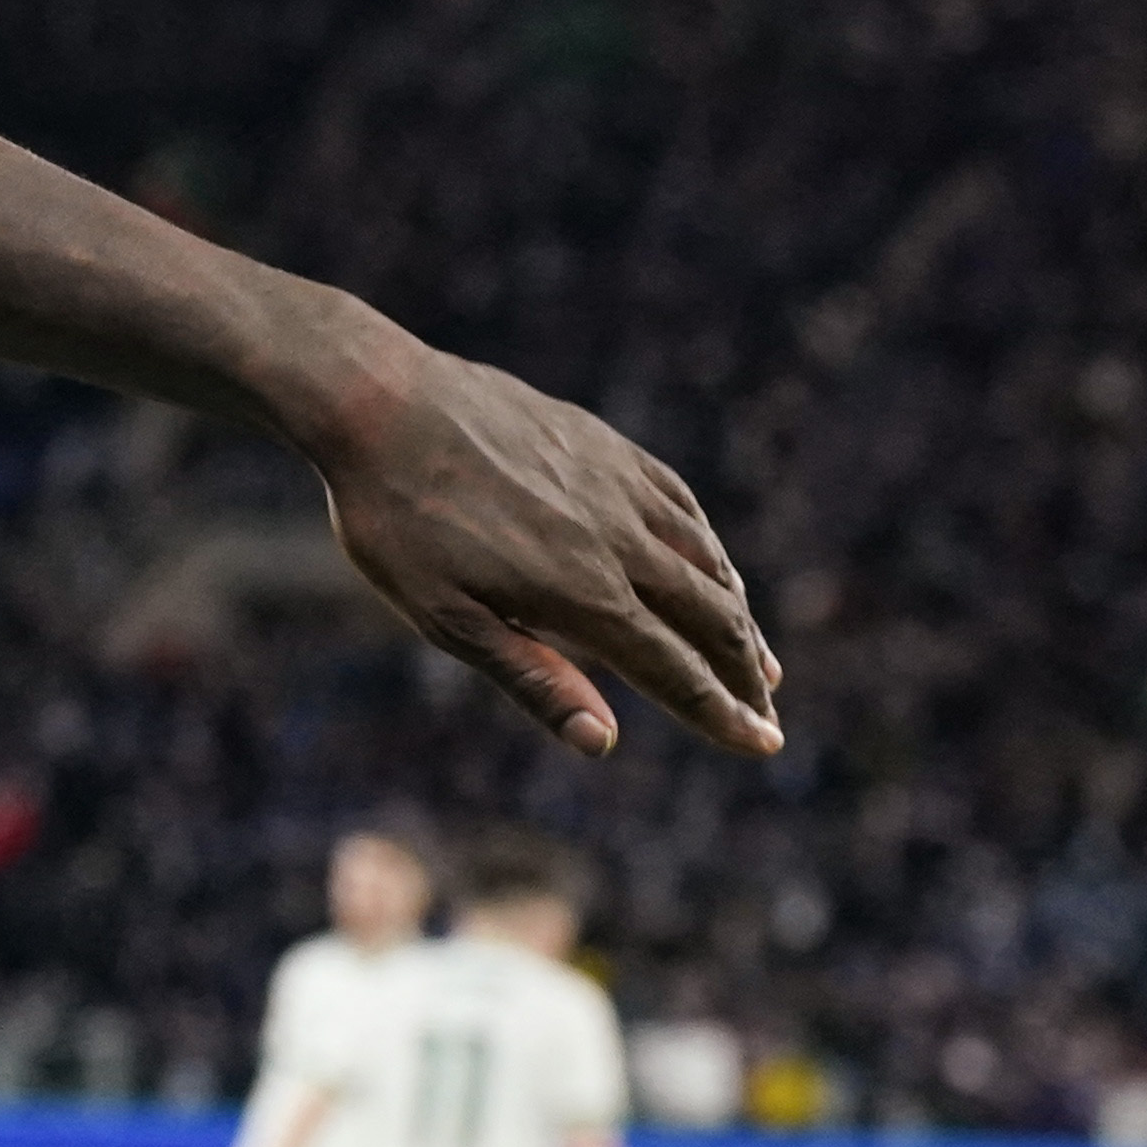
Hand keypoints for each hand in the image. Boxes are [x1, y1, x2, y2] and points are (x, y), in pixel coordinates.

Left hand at [309, 346, 779, 758]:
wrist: (379, 402)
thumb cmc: (397, 521)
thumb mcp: (445, 616)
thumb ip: (531, 678)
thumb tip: (603, 743)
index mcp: (584, 595)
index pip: (677, 670)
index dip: (723, 713)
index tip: (763, 744)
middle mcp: (620, 541)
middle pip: (710, 619)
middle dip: (744, 674)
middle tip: (767, 714)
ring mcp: (618, 486)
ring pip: (705, 561)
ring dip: (737, 615)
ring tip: (756, 657)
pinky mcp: (603, 446)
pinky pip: (679, 504)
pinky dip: (709, 547)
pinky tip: (712, 563)